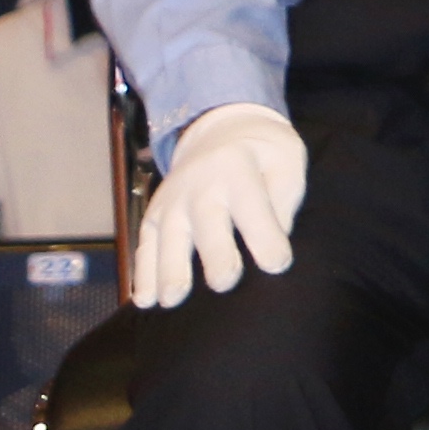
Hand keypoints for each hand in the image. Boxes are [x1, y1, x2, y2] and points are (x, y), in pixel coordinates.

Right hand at [131, 101, 304, 307]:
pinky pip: (145, 245)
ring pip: (169, 237)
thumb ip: (283, 199)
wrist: (221, 128)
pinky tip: (143, 301)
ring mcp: (172, 200)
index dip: (265, 236)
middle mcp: (200, 184)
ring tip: (172, 300)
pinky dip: (141, 273)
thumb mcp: (287, 161)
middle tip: (224, 282)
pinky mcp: (154, 215)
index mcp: (238, 167)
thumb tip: (277, 239)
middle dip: (215, 253)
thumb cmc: (264, 154)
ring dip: (169, 270)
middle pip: (206, 221)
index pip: (252, 205)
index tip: (278, 264)